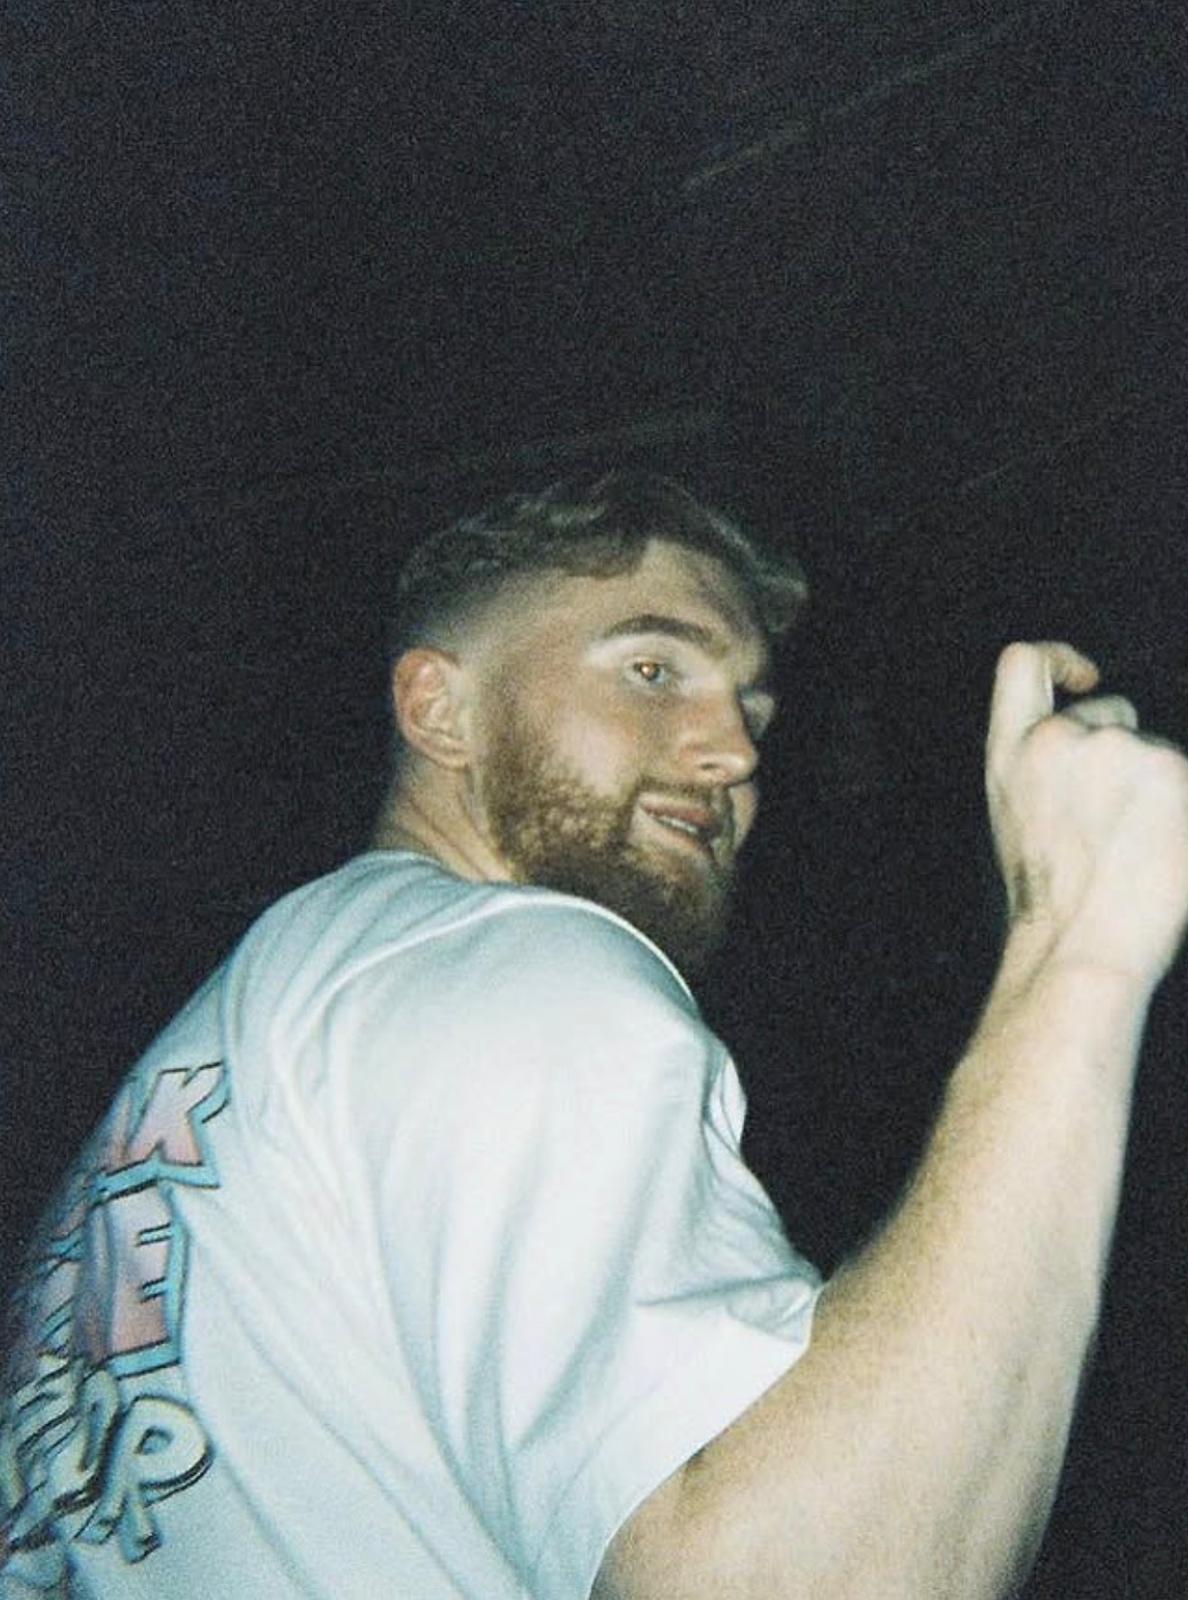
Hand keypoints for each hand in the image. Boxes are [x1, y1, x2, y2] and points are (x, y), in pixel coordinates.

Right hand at [986, 641, 1187, 986]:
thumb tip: (1092, 739)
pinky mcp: (1174, 769)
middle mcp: (1061, 740)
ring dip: (1160, 790)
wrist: (1085, 946)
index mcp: (1012, 754)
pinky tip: (1167, 850)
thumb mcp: (1018, 818)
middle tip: (1123, 829)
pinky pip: (1186, 778)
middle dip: (1127, 758)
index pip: (1021, 665)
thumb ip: (1043, 766)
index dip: (1059, 660)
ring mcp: (1119, 749)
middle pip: (1112, 718)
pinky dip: (1182, 811)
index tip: (1086, 677)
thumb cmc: (1053, 902)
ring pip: (1159, 752)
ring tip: (1141, 852)